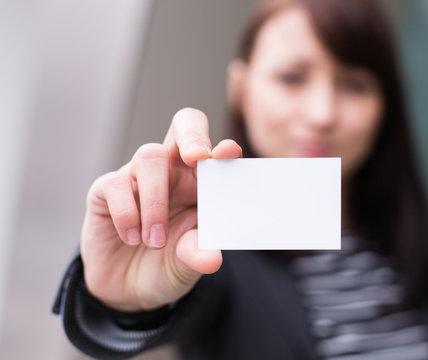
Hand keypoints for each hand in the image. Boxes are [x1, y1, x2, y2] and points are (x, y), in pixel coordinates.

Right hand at [81, 108, 241, 311]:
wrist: (128, 290)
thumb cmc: (167, 265)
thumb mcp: (188, 265)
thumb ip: (198, 255)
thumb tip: (211, 258)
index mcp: (200, 182)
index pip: (214, 151)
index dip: (222, 148)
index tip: (229, 154)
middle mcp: (173, 171)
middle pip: (184, 124)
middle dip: (192, 135)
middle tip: (196, 158)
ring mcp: (139, 176)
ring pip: (149, 157)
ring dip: (155, 200)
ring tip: (156, 240)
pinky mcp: (106, 190)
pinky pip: (115, 184)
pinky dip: (127, 213)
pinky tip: (133, 239)